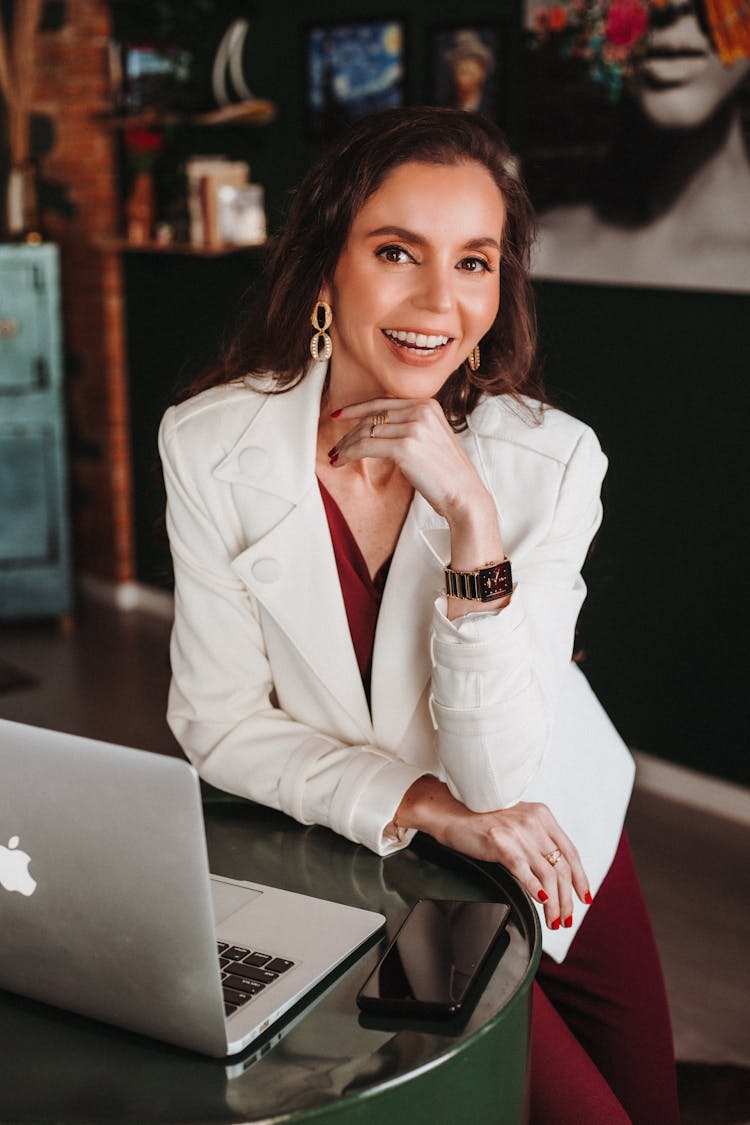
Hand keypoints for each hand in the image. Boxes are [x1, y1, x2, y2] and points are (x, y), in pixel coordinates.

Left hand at [328, 397, 493, 528]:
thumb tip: (377, 429)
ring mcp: (413, 427)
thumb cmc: (447, 474)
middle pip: (373, 418)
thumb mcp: (432, 439)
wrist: (465, 494)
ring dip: (346, 446)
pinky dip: (348, 454)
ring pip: (366, 431)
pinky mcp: (405, 447)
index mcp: (428, 405)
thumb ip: (411, 426)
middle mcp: (421, 411)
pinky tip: (340, 462)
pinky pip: (365, 447)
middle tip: (335, 448)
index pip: (384, 403)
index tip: (339, 415)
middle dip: (349, 433)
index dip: (357, 408)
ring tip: (335, 457)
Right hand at [397, 777, 590, 930]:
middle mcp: (533, 822)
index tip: (583, 897)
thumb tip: (554, 873)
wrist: (451, 812)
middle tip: (565, 919)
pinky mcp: (500, 842)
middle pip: (561, 867)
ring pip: (547, 874)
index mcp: (542, 816)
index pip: (570, 851)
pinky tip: (539, 901)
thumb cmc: (481, 820)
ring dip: (553, 903)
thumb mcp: (517, 823)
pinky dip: (535, 889)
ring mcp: (517, 832)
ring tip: (553, 919)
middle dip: (567, 899)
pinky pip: (524, 871)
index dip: (580, 878)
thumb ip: (536, 840)